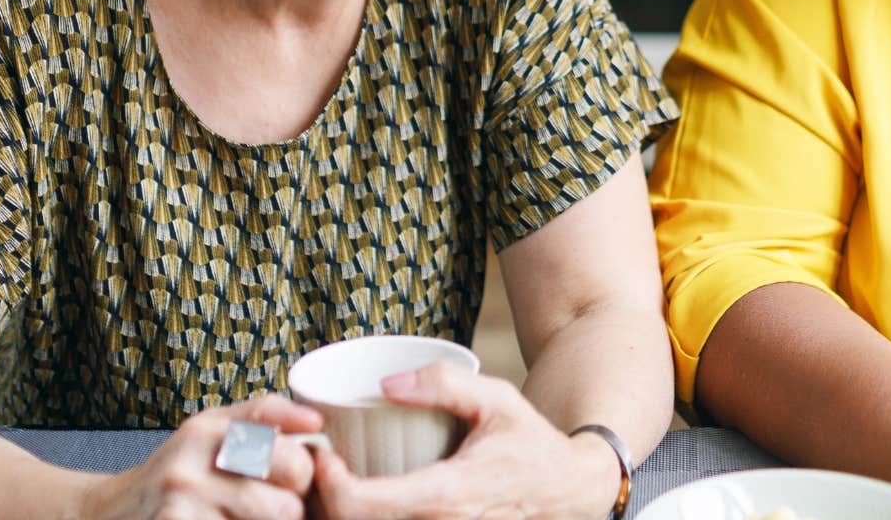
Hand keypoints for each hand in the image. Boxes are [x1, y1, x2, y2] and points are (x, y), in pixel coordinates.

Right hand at [77, 394, 323, 519]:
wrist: (103, 515)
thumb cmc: (173, 473)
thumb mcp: (209, 430)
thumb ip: (264, 416)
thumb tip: (316, 422)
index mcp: (207, 433)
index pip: (295, 459)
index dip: (302, 478)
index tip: (287, 482)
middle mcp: (189, 471)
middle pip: (286, 507)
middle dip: (287, 513)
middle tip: (268, 508)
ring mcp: (179, 511)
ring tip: (244, 517)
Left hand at [308, 362, 622, 518]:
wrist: (570, 491)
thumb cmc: (530, 444)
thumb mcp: (497, 399)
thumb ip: (443, 384)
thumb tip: (387, 384)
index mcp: (448, 494)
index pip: (361, 505)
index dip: (328, 483)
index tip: (325, 455)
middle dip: (324, 500)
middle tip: (320, 467)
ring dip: (341, 513)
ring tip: (334, 483)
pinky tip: (359, 502)